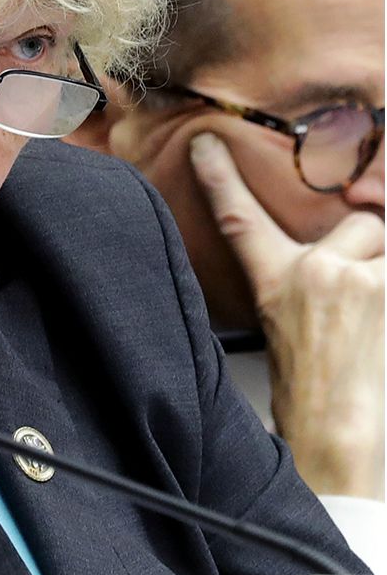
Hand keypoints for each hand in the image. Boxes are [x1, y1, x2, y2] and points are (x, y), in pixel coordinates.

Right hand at [189, 132, 384, 498]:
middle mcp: (316, 272)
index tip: (206, 145)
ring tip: (373, 316)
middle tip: (362, 294)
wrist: (336, 428)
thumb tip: (337, 256)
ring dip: (386, 273)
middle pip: (360, 223)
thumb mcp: (286, 326)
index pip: (240, 218)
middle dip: (371, 249)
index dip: (220, 178)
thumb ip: (307, 283)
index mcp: (277, 281)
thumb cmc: (311, 389)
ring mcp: (360, 280)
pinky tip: (378, 324)